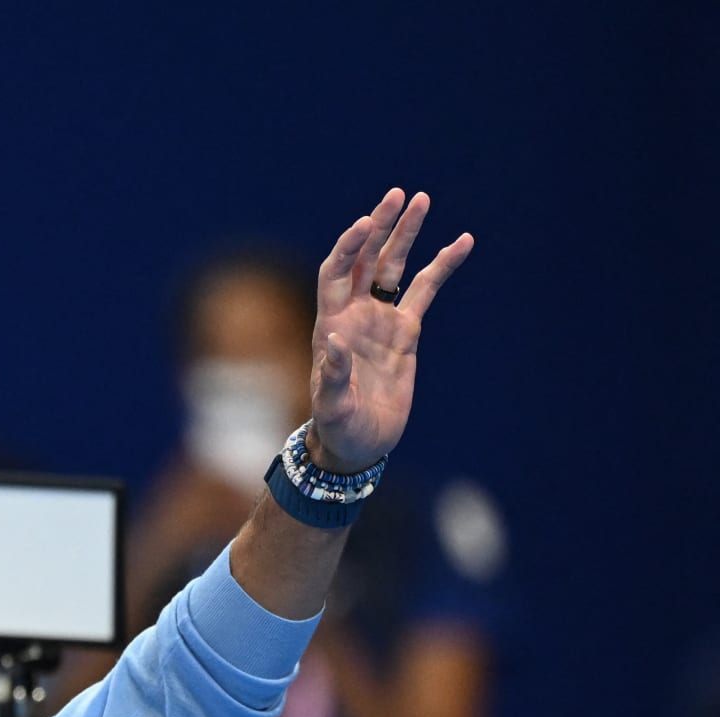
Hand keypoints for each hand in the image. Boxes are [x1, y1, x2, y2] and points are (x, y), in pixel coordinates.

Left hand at [306, 189, 472, 471]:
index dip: (349, 246)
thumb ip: (331, 374)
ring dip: (407, 234)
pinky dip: (443, 266)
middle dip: (381, 227)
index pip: (336, 272)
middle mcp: (354, 314)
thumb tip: (333, 340)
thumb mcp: (331, 405)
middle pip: (365, 258)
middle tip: (398, 195)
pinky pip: (426, 291)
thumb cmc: (337, 426)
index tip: (367, 223)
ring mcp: (380, 319)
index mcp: (331, 324)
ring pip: (395, 267)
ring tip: (422, 199)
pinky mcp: (405, 332)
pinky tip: (462, 242)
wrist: (357, 444)